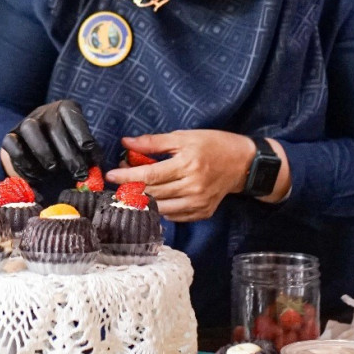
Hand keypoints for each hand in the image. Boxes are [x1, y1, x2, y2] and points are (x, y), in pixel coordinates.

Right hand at [0, 100, 97, 183]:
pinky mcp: (10, 137)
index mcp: (63, 109)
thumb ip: (88, 155)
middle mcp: (44, 113)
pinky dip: (25, 161)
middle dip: (68, 152)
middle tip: (78, 172)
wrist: (36, 153)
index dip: (80, 130)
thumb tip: (97, 168)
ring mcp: (25, 123)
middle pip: (53, 126)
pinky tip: (37, 175)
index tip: (88, 149)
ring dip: (44, 152)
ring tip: (53, 170)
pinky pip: (13, 145)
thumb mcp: (79, 148)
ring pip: (30, 129)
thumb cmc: (65, 150)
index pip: (70, 112)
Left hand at [106, 130, 288, 221]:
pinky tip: (153, 199)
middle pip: (153, 193)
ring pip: (160, 208)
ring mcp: (198, 203)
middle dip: (130, 188)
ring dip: (142, 202)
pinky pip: (173, 216)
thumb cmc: (213, 145)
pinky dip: (160, 209)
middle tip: (118, 181)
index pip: (149, 175)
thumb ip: (153, 142)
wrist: (243, 164)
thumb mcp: (183, 137)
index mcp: (188, 164)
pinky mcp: (202, 213)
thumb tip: (126, 143)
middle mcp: (193, 187)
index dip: (127, 176)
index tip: (110, 175)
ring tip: (130, 192)